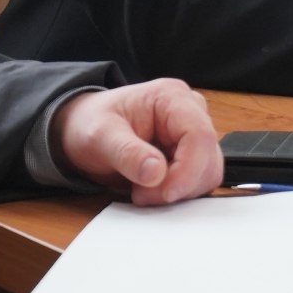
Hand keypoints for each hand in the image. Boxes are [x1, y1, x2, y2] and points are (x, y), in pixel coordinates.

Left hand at [50, 79, 223, 205]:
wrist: (83, 129)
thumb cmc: (91, 123)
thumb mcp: (99, 136)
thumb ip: (127, 153)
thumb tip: (156, 172)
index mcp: (171, 97)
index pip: (200, 135)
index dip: (188, 170)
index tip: (165, 193)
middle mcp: (190, 112)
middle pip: (209, 158)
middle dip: (180, 185)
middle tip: (143, 195)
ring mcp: (192, 134)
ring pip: (207, 173)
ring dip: (179, 192)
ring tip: (143, 191)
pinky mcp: (190, 155)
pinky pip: (197, 182)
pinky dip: (178, 194)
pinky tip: (152, 191)